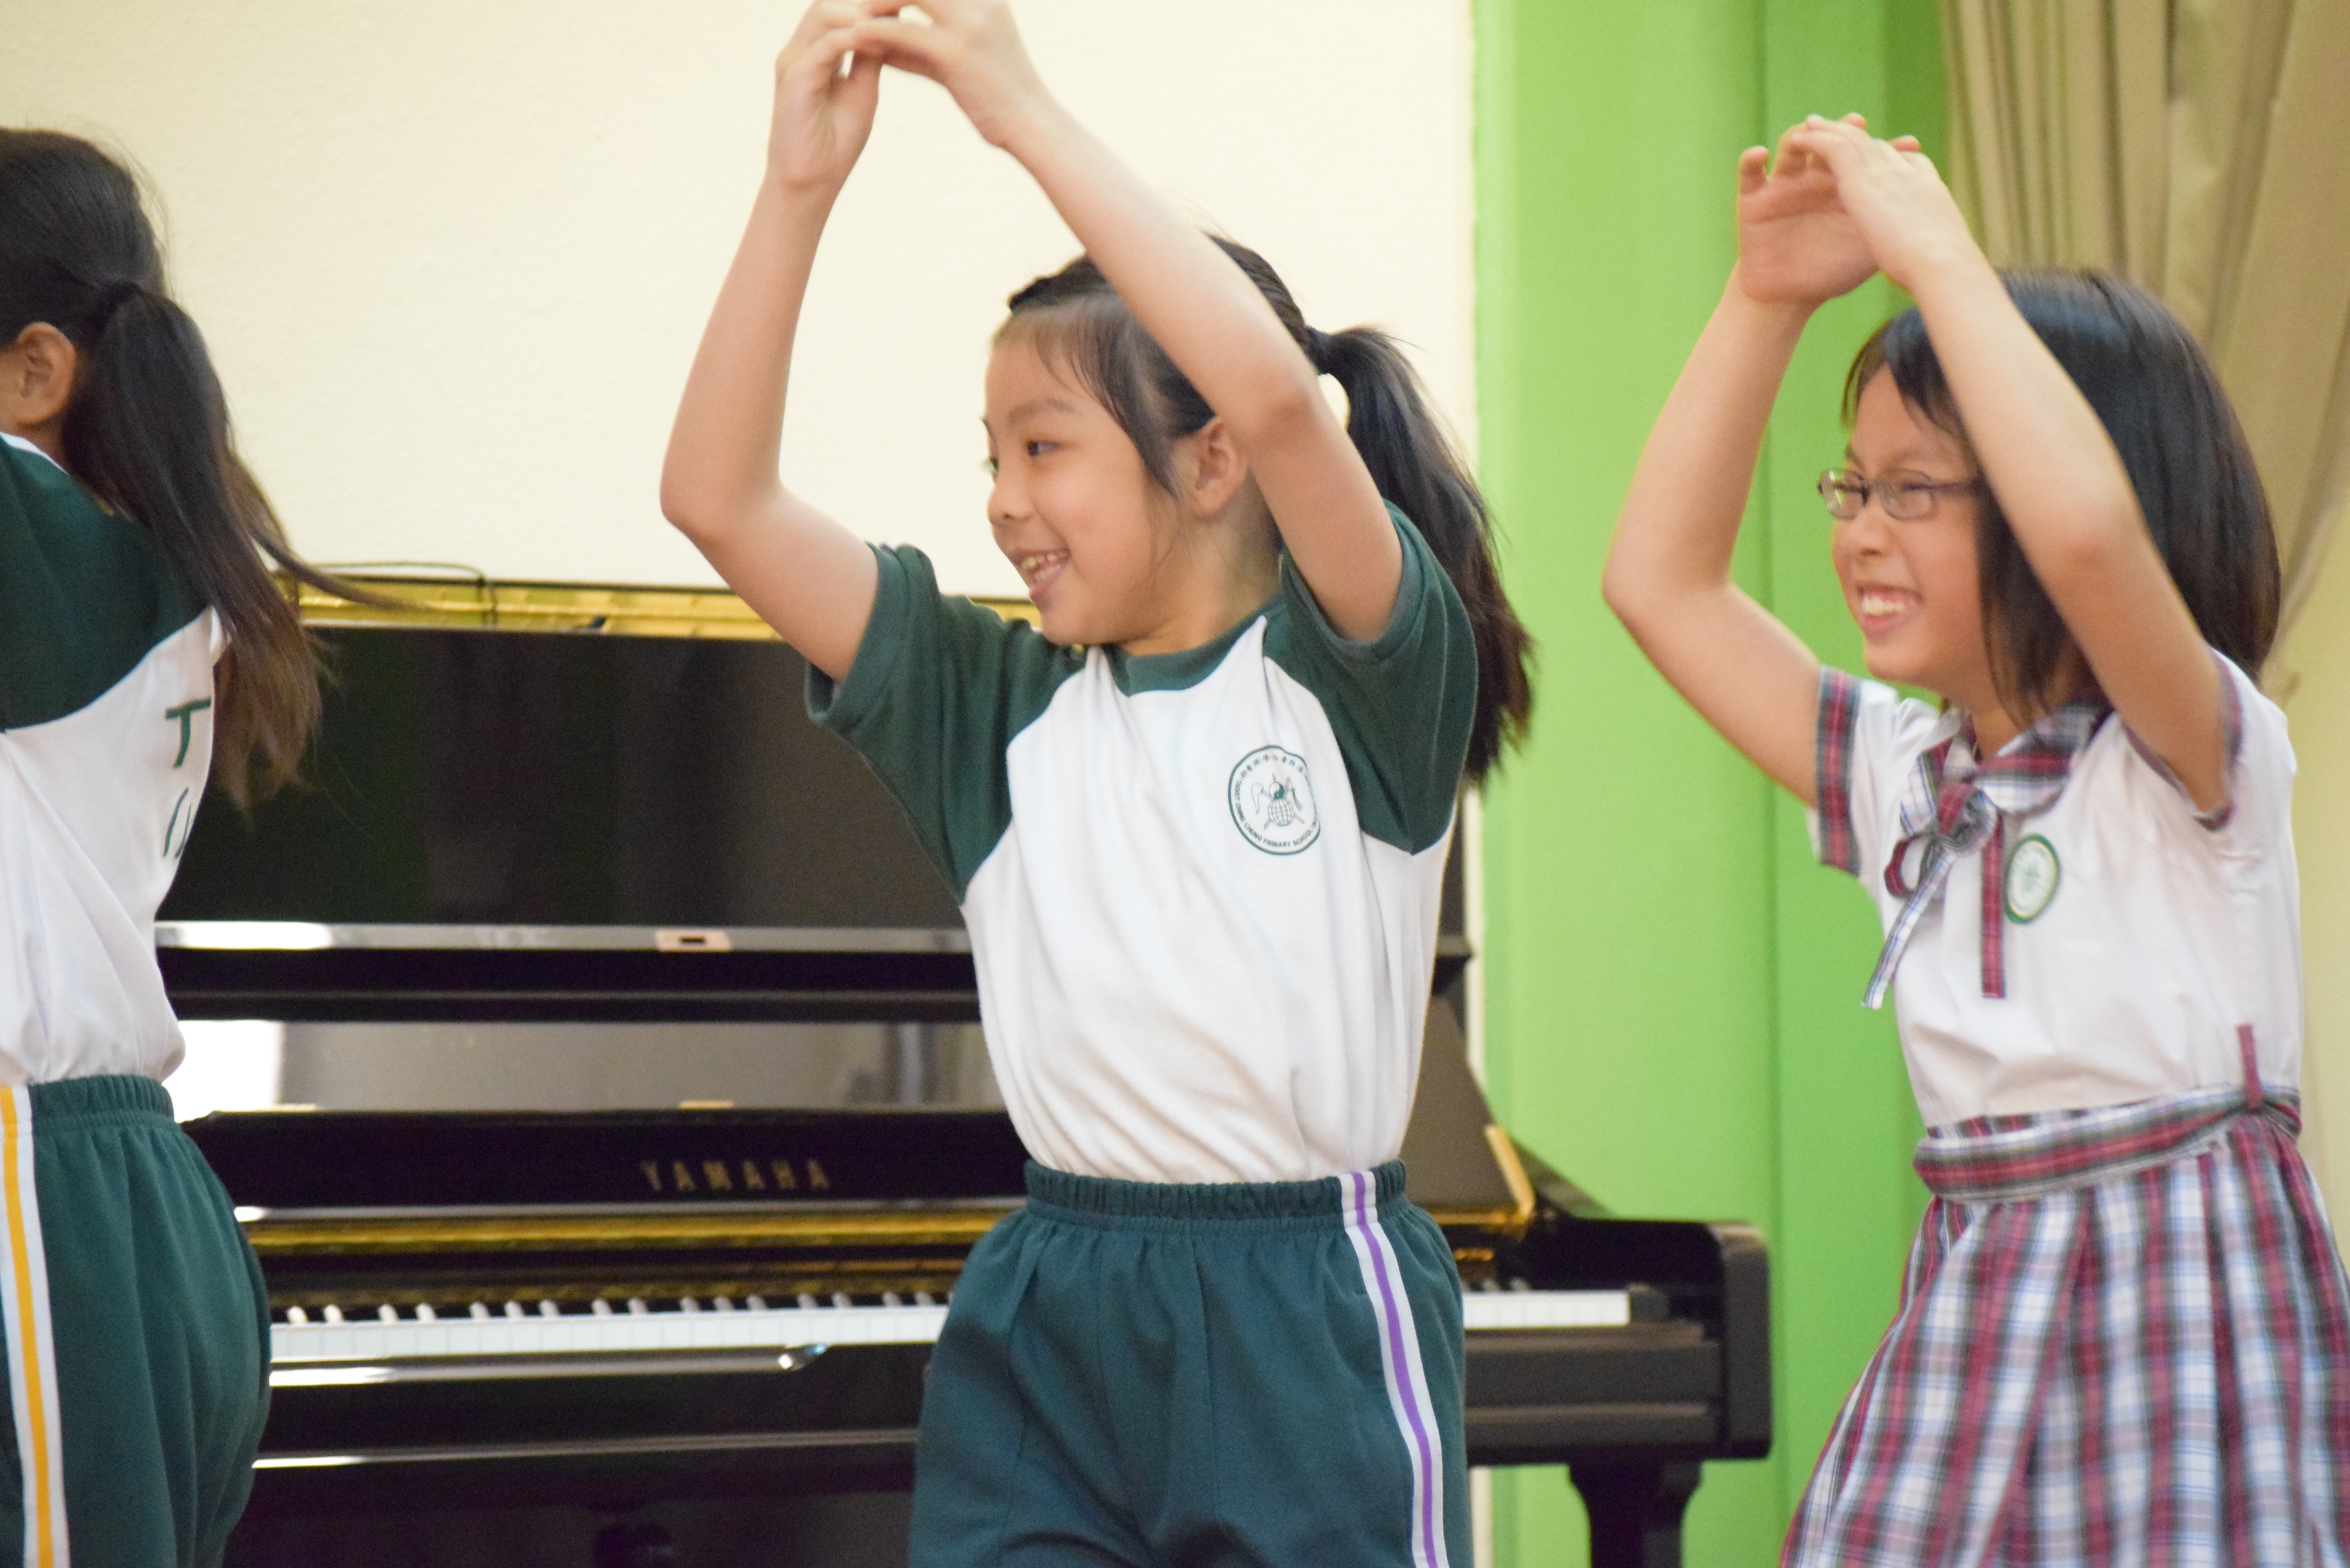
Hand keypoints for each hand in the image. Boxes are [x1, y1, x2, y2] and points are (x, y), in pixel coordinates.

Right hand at [767, 0, 885, 192]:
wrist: (812, 181)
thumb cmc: (835, 141)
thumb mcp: (863, 88)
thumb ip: (871, 56)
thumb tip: (893, 25)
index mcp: (814, 50)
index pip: (838, 8)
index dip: (868, 5)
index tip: (904, 5)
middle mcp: (800, 49)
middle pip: (828, 2)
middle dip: (865, 3)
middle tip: (902, 4)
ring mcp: (794, 60)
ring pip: (824, 14)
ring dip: (861, 13)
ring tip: (894, 19)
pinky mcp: (794, 78)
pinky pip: (825, 45)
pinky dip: (853, 38)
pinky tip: (879, 40)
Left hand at [849, 0, 1056, 150]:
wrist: (1032, 126)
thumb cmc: (997, 98)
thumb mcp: (957, 62)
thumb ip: (921, 47)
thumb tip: (884, 41)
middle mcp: (980, 2)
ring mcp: (970, 24)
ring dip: (878, 1)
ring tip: (853, 14)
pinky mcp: (958, 51)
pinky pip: (906, 32)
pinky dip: (878, 32)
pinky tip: (856, 38)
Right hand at [1731, 115, 1894, 310]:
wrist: (1789, 296)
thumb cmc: (1832, 271)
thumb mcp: (1869, 247)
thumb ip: (1894, 223)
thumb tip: (1937, 207)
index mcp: (1843, 186)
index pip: (1864, 158)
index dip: (1885, 148)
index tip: (1908, 144)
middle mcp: (1814, 179)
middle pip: (1829, 145)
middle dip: (1842, 132)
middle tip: (1858, 124)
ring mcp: (1783, 186)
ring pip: (1789, 151)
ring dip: (1797, 138)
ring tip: (1809, 132)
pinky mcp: (1752, 201)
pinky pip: (1749, 175)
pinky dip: (1750, 161)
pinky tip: (1760, 153)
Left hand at [1779, 115, 1981, 296]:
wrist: (1942, 264)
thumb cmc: (1945, 271)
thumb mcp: (1940, 252)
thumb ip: (1930, 246)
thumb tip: (1931, 260)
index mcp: (1928, 191)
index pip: (1908, 164)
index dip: (1891, 157)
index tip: (1880, 155)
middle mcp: (1907, 173)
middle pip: (1879, 147)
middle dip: (1859, 136)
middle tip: (1843, 126)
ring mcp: (1885, 171)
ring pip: (1855, 140)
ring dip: (1834, 129)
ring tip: (1813, 122)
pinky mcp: (1861, 177)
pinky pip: (1833, 148)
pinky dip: (1817, 139)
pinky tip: (1801, 135)